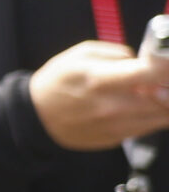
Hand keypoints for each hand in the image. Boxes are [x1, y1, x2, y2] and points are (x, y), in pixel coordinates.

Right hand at [28, 41, 168, 149]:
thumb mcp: (81, 54)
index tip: (166, 60)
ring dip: (166, 102)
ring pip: (163, 115)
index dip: (167, 66)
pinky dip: (154, 114)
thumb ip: (118, 53)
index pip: (152, 73)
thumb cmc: (56, 82)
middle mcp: (112, 107)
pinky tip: (143, 104)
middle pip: (166, 98)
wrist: (36, 117)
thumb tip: (143, 60)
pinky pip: (150, 126)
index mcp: (101, 80)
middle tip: (163, 78)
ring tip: (157, 91)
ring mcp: (116, 126)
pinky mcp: (117, 138)